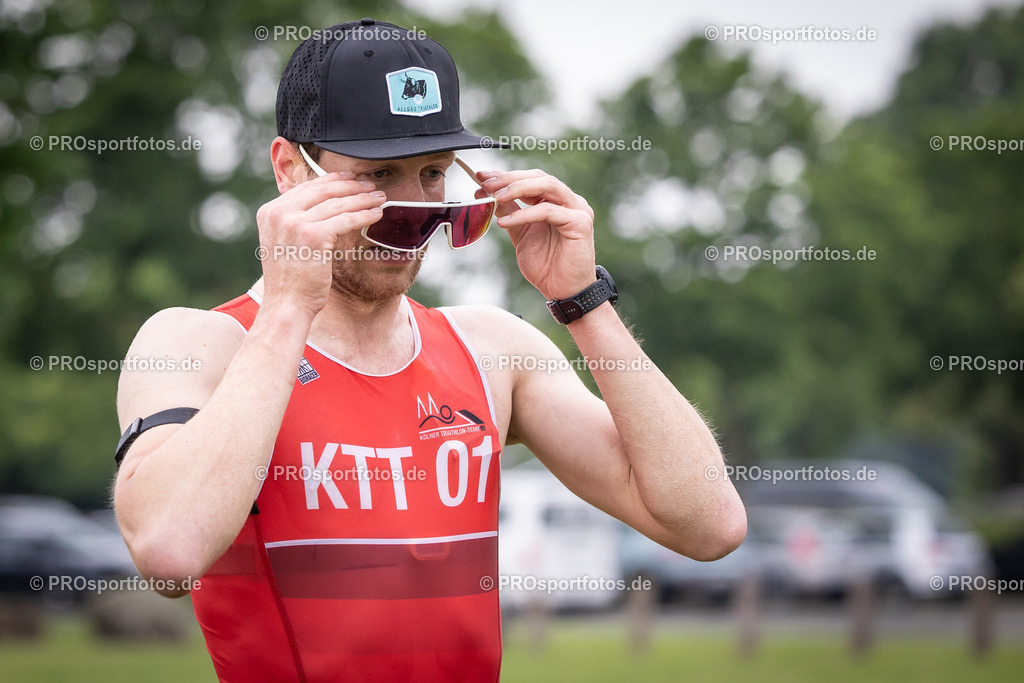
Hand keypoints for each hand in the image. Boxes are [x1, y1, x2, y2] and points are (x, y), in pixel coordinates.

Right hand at [255, 172, 385, 316]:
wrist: (287, 305)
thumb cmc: (291, 279)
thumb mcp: (284, 242)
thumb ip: (295, 221)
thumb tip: (322, 205)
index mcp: (270, 211)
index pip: (306, 187)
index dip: (332, 180)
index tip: (351, 178)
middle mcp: (279, 213)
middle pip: (323, 190)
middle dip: (351, 186)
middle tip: (371, 186)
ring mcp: (295, 223)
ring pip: (338, 204)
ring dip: (363, 199)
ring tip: (380, 198)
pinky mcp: (314, 236)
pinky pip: (346, 219)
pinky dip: (364, 215)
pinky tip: (377, 214)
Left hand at [476, 169, 595, 299]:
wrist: (564, 292)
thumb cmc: (547, 265)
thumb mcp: (521, 234)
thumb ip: (509, 213)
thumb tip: (486, 195)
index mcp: (556, 201)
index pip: (531, 179)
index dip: (506, 176)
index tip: (482, 176)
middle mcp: (569, 201)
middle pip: (539, 177)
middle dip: (510, 179)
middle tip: (486, 184)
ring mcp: (577, 210)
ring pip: (547, 186)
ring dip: (518, 188)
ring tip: (496, 197)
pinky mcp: (580, 224)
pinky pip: (548, 211)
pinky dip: (525, 214)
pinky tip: (505, 222)